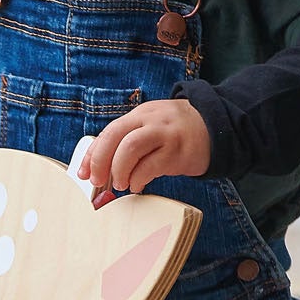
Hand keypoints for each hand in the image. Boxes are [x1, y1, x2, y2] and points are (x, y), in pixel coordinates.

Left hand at [81, 98, 210, 194]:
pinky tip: (138, 185)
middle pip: (116, 137)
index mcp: (139, 114)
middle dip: (101, 162)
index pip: (109, 132)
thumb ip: (126, 142)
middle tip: (99, 181)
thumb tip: (96, 167)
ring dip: (120, 170)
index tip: (84, 174)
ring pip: (131, 149)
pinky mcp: (178, 151)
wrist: (215, 127)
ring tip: (121, 183)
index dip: (92, 154)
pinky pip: (151, 166)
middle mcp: (150, 120)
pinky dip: (138, 179)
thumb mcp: (149, 127)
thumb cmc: (175, 132)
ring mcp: (165, 134)